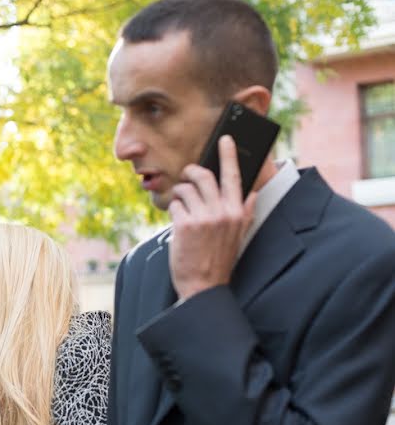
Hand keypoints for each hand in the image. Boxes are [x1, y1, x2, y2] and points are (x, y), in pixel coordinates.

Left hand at [167, 135, 256, 300]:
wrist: (203, 286)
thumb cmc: (218, 259)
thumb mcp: (239, 235)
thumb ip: (245, 212)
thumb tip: (251, 193)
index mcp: (238, 212)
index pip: (234, 176)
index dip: (229, 155)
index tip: (226, 138)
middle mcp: (223, 211)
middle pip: (203, 176)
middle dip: (191, 172)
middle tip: (187, 176)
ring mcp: (204, 217)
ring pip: (185, 189)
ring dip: (179, 194)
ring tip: (181, 206)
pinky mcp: (185, 224)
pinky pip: (175, 205)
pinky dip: (173, 211)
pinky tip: (177, 223)